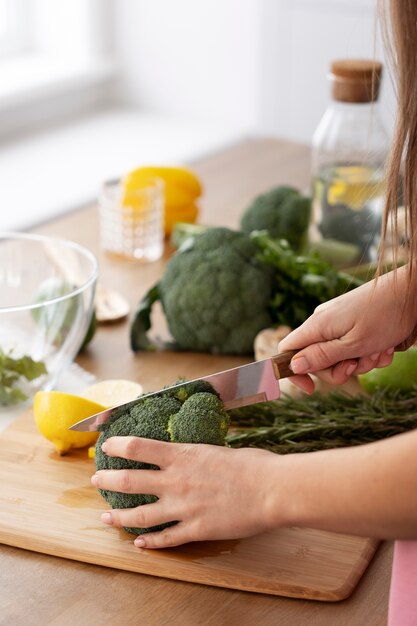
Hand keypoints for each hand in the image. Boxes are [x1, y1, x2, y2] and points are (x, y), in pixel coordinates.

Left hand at [91, 436, 279, 547]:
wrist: (271, 489)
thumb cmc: (252, 464)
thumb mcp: (218, 450)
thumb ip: (198, 456)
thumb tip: (193, 456)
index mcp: (183, 455)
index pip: (138, 448)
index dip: (117, 447)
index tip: (107, 446)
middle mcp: (176, 480)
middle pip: (129, 482)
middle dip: (107, 481)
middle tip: (97, 482)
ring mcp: (184, 507)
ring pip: (140, 515)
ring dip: (119, 517)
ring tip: (105, 518)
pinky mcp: (196, 529)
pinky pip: (166, 538)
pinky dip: (150, 543)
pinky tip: (139, 544)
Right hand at [279, 267, 416, 387]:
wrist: (411, 293)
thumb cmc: (384, 316)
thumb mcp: (353, 344)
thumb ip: (321, 356)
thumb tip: (293, 366)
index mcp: (317, 326)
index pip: (286, 351)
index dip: (293, 372)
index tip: (310, 389)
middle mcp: (323, 322)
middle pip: (316, 359)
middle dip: (338, 369)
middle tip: (357, 366)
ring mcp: (338, 321)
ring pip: (338, 355)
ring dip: (360, 361)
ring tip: (378, 351)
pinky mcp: (353, 322)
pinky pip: (353, 346)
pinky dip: (369, 352)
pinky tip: (385, 346)